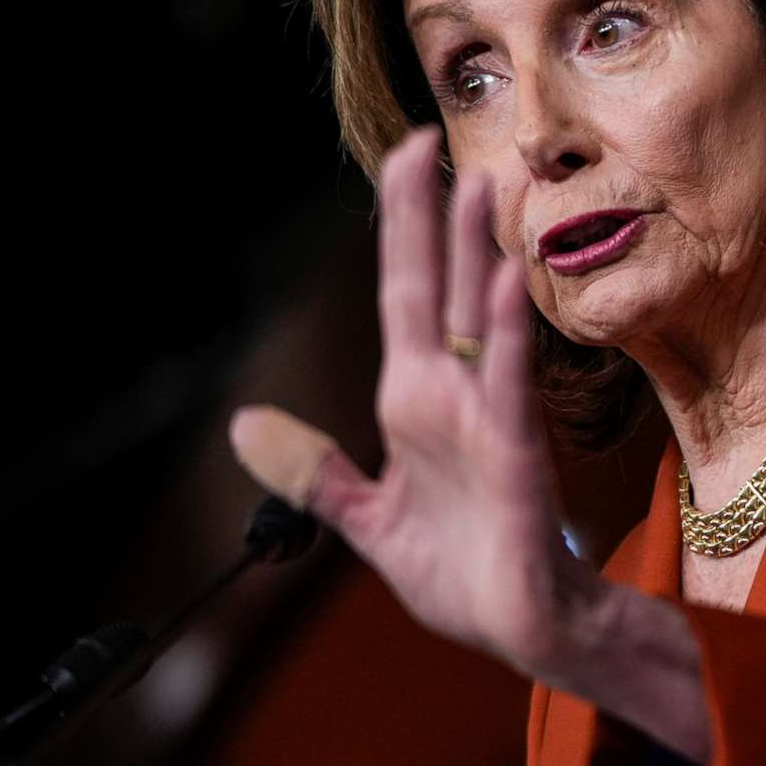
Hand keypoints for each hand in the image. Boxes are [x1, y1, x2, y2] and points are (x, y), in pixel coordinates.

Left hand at [231, 127, 594, 679]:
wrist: (520, 628)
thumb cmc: (461, 570)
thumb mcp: (366, 520)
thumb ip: (313, 472)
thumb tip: (245, 427)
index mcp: (414, 401)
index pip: (405, 294)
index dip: (401, 228)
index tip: (405, 158)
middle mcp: (452, 393)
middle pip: (440, 285)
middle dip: (432, 213)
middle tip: (428, 138)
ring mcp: (486, 414)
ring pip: (482, 316)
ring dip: (481, 251)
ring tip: (483, 185)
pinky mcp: (513, 449)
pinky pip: (508, 378)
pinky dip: (508, 329)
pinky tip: (507, 280)